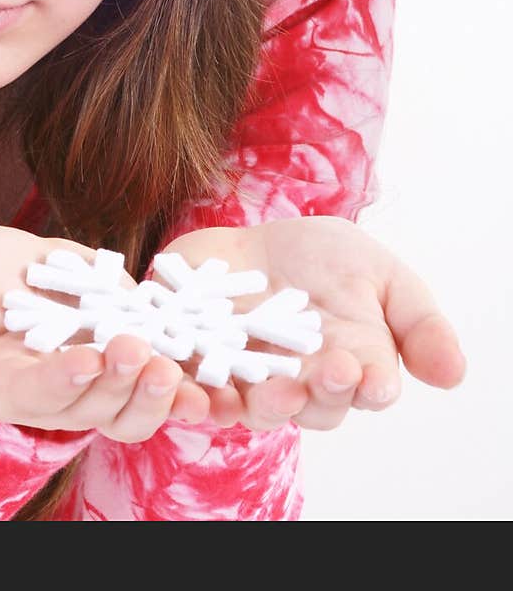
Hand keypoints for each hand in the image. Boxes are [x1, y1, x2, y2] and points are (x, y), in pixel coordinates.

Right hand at [0, 223, 211, 441]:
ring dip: (153, 396)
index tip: (83, 359)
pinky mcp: (125, 361)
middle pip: (85, 407)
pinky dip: (182, 386)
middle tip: (139, 350)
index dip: (56, 381)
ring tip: (173, 368)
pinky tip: (205, 377)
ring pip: (126, 409)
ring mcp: (91, 384)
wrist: (4, 262)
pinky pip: (157, 385)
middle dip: (115, 381)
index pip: (27, 393)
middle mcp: (47, 396)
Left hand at [157, 218, 465, 432]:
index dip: (368, 387)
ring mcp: (245, 380)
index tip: (372, 376)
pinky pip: (193, 391)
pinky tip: (196, 388)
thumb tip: (454, 373)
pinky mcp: (195, 366)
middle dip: (320, 393)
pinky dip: (194, 394)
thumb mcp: (380, 273)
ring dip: (265, 404)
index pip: (363, 389)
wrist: (252, 237)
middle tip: (329, 370)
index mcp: (349, 366)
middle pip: (312, 407)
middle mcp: (299, 384)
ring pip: (255, 409)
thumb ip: (417, 321)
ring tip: (273, 386)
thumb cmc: (324, 260)